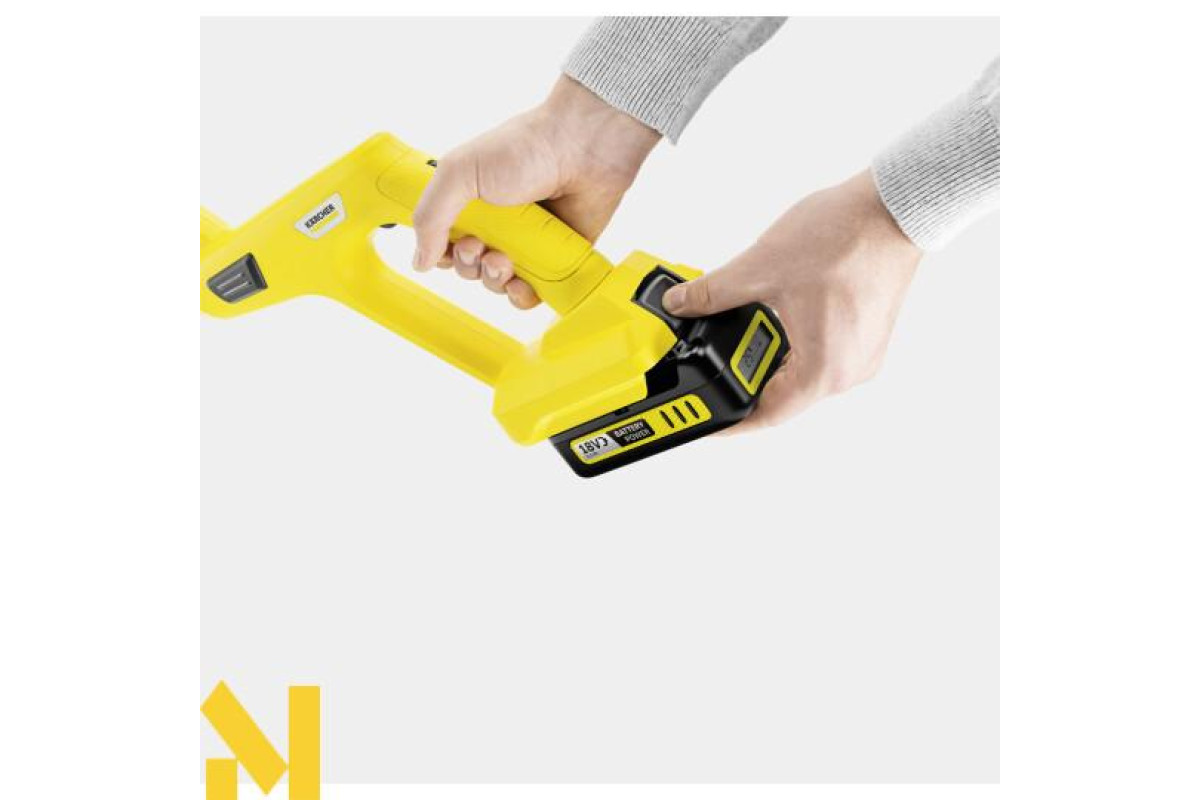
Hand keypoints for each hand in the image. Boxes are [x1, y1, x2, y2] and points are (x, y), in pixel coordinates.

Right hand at [412, 76, 659, 308]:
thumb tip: (418, 261)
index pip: (443, 243)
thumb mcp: (460, 173)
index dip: (441, 252)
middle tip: (479, 246)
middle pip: (468, 267)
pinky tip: (521, 284)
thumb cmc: (522, 149)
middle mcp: (496, 224)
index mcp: (469, 202)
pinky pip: (530, 294)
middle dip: (467, 265)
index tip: (450, 244)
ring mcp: (525, 243)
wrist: (583, 148)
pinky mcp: (553, 259)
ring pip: (496, 283)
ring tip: (504, 260)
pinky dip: (521, 296)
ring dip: (493, 279)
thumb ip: (431, 216)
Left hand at [662, 170, 921, 431]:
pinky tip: (777, 315)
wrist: (894, 207)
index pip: (767, 414)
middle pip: (783, 394)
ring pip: (801, 372)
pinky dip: (793, 343)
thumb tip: (680, 304)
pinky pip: (820, 353)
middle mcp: (848, 372)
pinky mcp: (866, 336)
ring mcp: (862, 355)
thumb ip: (712, 294)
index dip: (730, 419)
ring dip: (769, 355)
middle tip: (713, 359)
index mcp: (824, 370)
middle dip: (744, 376)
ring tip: (744, 328)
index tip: (707, 419)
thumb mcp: (760, 268)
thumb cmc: (845, 237)